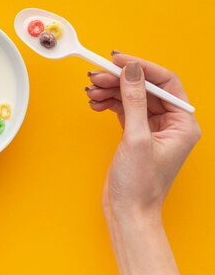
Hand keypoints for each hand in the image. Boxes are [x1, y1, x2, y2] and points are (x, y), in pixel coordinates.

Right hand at [85, 53, 200, 274]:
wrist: (128, 214)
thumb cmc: (140, 185)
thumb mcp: (136, 138)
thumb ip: (134, 100)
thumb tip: (132, 70)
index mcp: (182, 123)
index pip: (165, 82)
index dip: (141, 67)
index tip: (118, 60)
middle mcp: (171, 123)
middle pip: (144, 87)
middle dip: (119, 79)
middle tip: (96, 75)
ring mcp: (153, 127)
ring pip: (131, 95)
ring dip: (110, 90)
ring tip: (91, 91)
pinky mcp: (136, 132)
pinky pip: (123, 107)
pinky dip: (108, 102)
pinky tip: (95, 102)